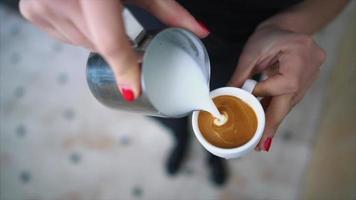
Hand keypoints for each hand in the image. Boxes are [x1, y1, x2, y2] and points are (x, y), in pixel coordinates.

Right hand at [19, 0, 208, 100]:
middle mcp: (63, 0)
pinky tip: (82, 13)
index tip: (133, 90)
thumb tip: (199, 32)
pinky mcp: (33, 12)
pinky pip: (65, 38)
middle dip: (116, 44)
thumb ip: (168, 10)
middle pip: (100, 46)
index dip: (125, 68)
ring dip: (97, 37)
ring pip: (83, 45)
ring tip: (99, 11)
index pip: (111, 42)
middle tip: (121, 24)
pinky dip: (78, 32)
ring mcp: (43, 7)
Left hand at [229, 25, 325, 150]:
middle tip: (260, 144)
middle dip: (272, 123)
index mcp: (301, 56)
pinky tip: (265, 121)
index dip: (262, 94)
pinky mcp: (304, 83)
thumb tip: (228, 96)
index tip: (245, 102)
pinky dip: (275, 109)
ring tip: (260, 138)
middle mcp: (310, 69)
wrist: (287, 28)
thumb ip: (241, 75)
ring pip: (288, 103)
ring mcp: (310, 77)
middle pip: (289, 101)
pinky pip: (288, 100)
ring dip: (272, 118)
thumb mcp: (252, 52)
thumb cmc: (269, 35)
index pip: (282, 84)